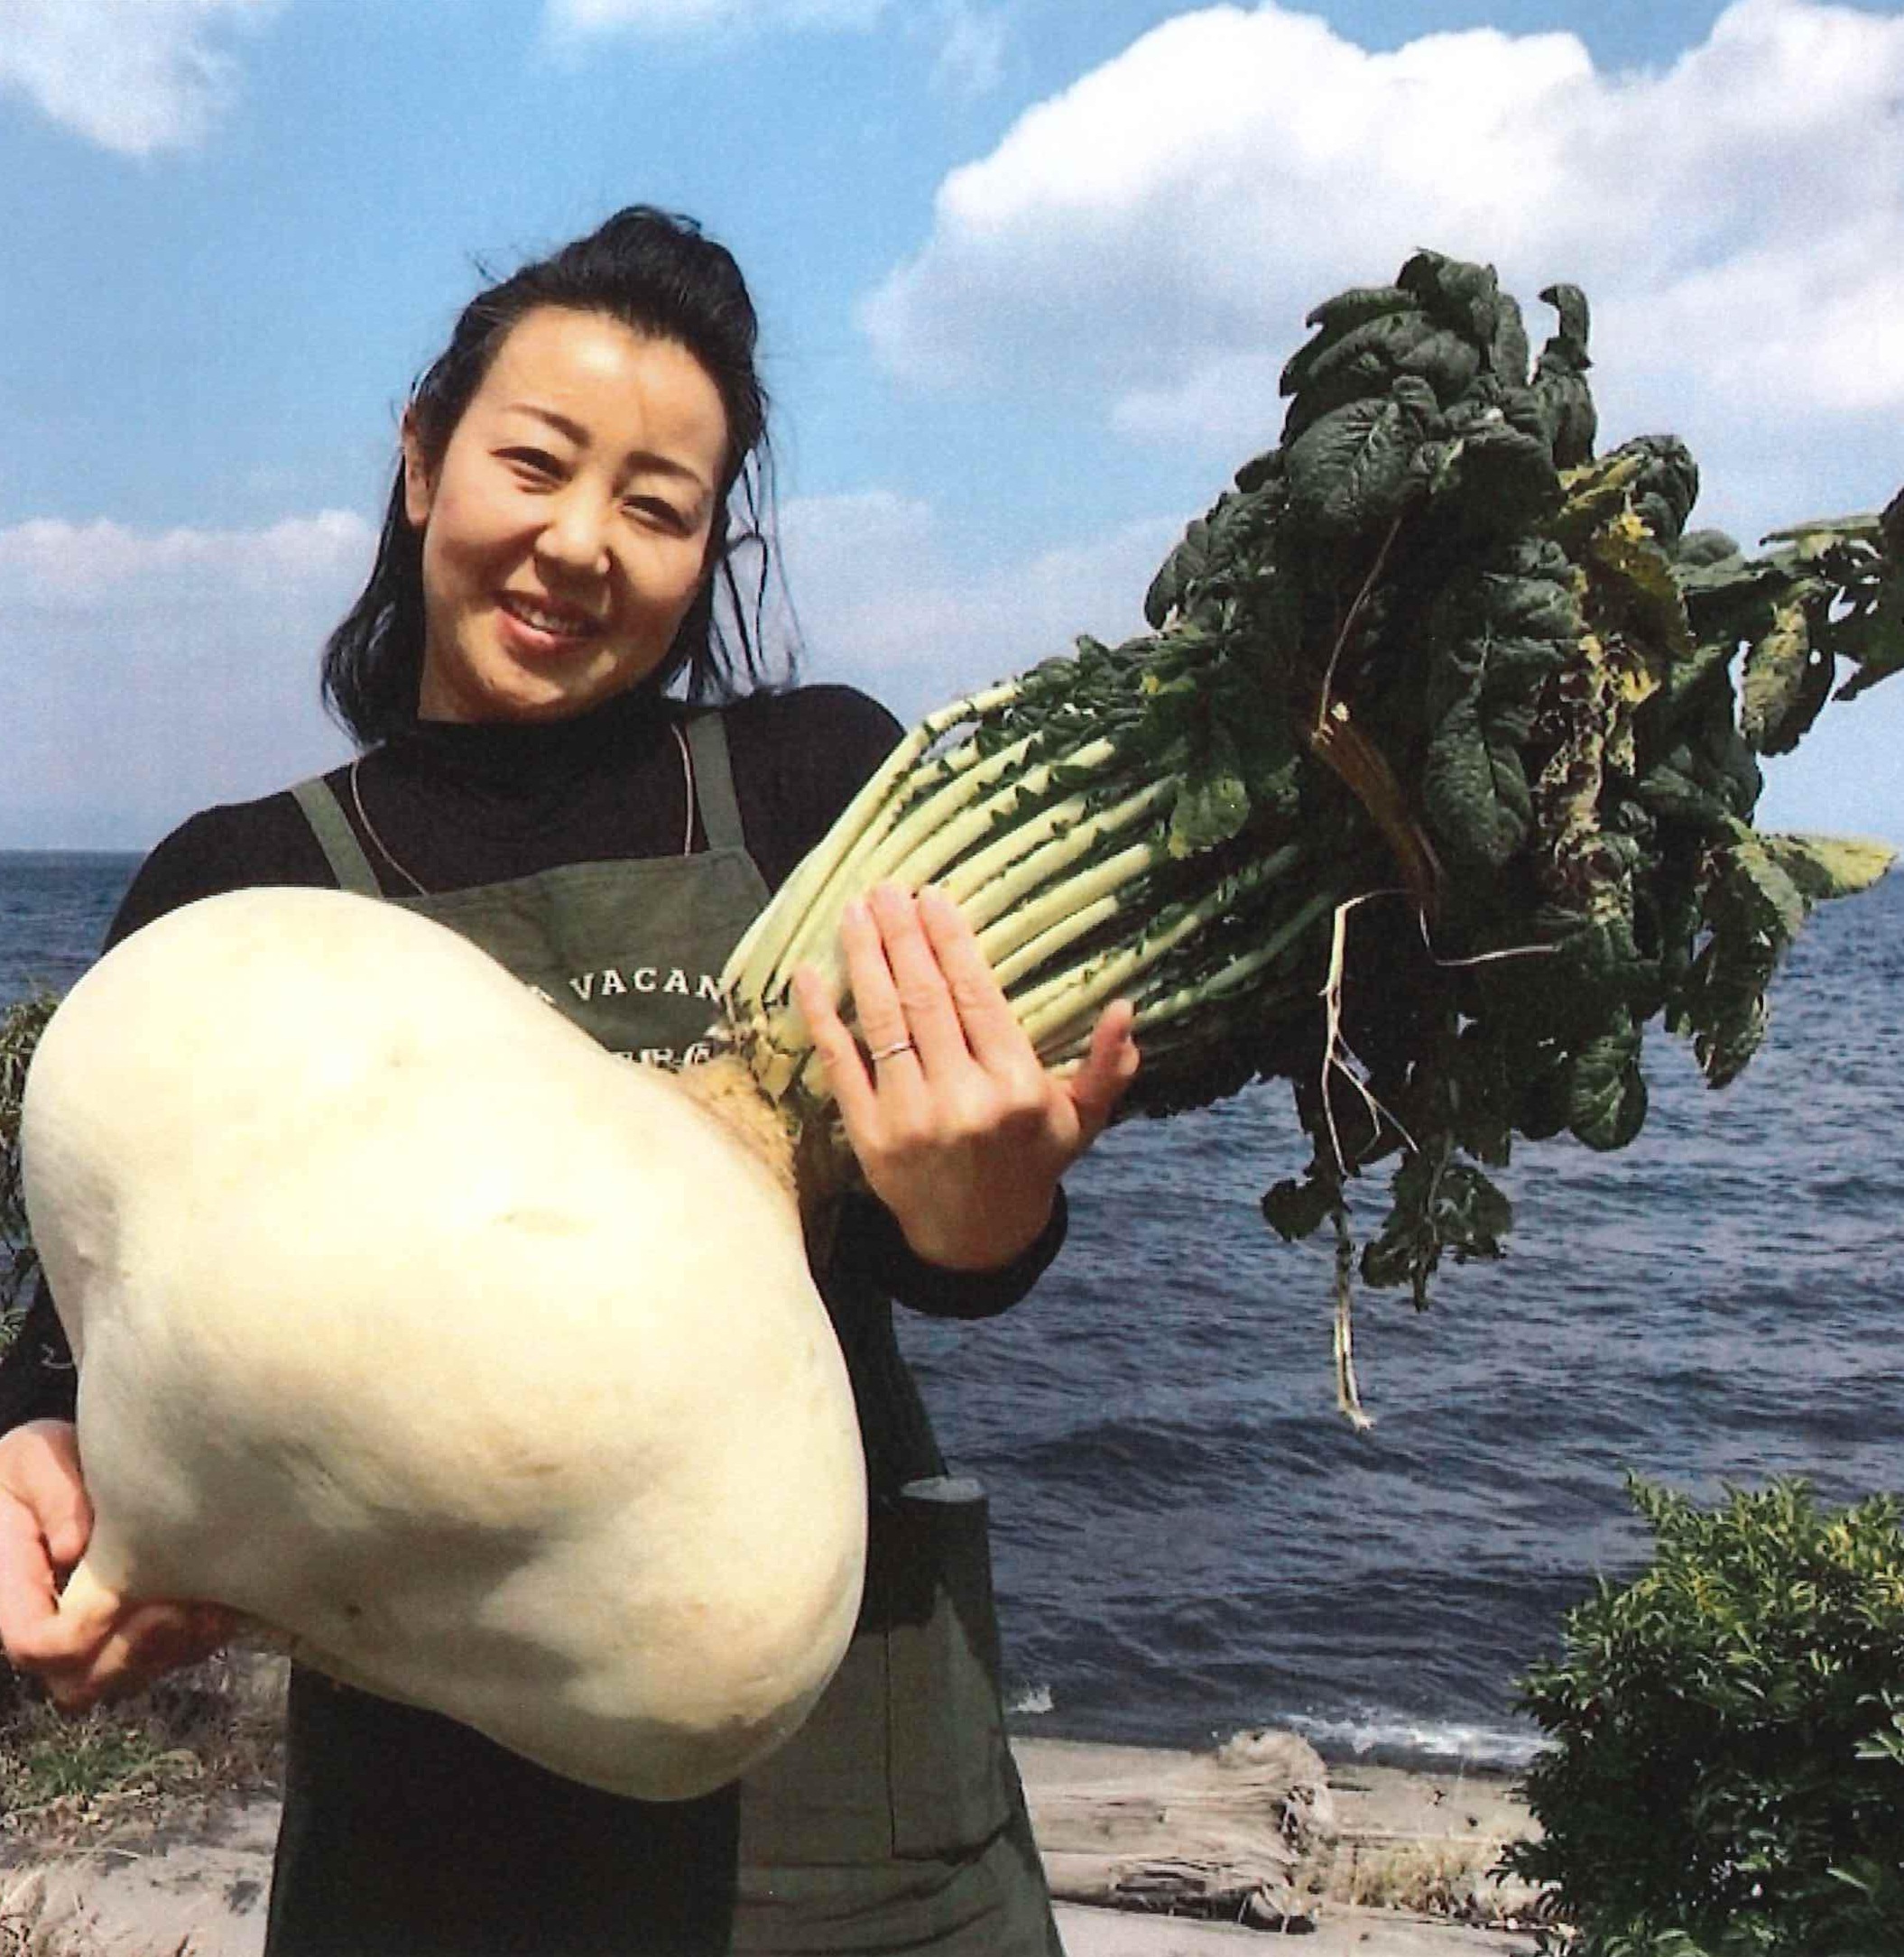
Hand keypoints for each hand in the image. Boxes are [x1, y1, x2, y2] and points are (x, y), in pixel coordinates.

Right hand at [0, 1420, 234, 1711]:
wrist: (69, 1469)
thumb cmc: (43, 1464)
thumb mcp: (34, 1460)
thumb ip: (52, 1498)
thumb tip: (74, 1547)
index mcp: (14, 1590)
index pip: (35, 1644)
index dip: (77, 1636)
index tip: (121, 1595)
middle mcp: (53, 1623)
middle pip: (82, 1681)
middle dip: (131, 1655)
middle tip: (175, 1610)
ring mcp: (96, 1631)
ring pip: (128, 1678)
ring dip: (169, 1650)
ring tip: (205, 1606)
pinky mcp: (136, 1624)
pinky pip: (165, 1657)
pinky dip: (194, 1639)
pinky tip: (219, 1601)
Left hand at [794, 882, 1139, 1270]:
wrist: (978, 1239)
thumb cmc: (1031, 1161)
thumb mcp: (1082, 1119)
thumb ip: (1106, 1067)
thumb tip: (1125, 1011)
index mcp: (1016, 1088)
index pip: (977, 997)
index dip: (950, 942)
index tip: (933, 898)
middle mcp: (963, 1100)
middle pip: (925, 999)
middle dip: (903, 935)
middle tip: (887, 888)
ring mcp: (910, 1118)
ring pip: (882, 1021)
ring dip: (864, 959)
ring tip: (853, 912)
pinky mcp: (868, 1137)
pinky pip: (840, 1066)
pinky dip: (822, 1017)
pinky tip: (808, 974)